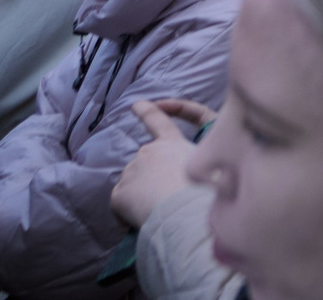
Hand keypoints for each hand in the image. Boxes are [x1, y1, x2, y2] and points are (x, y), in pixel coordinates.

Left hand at [112, 99, 211, 227]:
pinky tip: (144, 218)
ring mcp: (131, 171)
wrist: (185, 211)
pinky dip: (129, 213)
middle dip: (150, 177)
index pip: (157, 121)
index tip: (137, 104)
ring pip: (132, 185)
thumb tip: (178, 176)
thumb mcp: (203, 164)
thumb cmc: (203, 190)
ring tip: (160, 209)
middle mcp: (148, 151)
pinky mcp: (118, 194)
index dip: (148, 112)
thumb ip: (191, 162)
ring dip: (142, 195)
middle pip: (144, 164)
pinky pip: (122, 205)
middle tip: (166, 196)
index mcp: (171, 143)